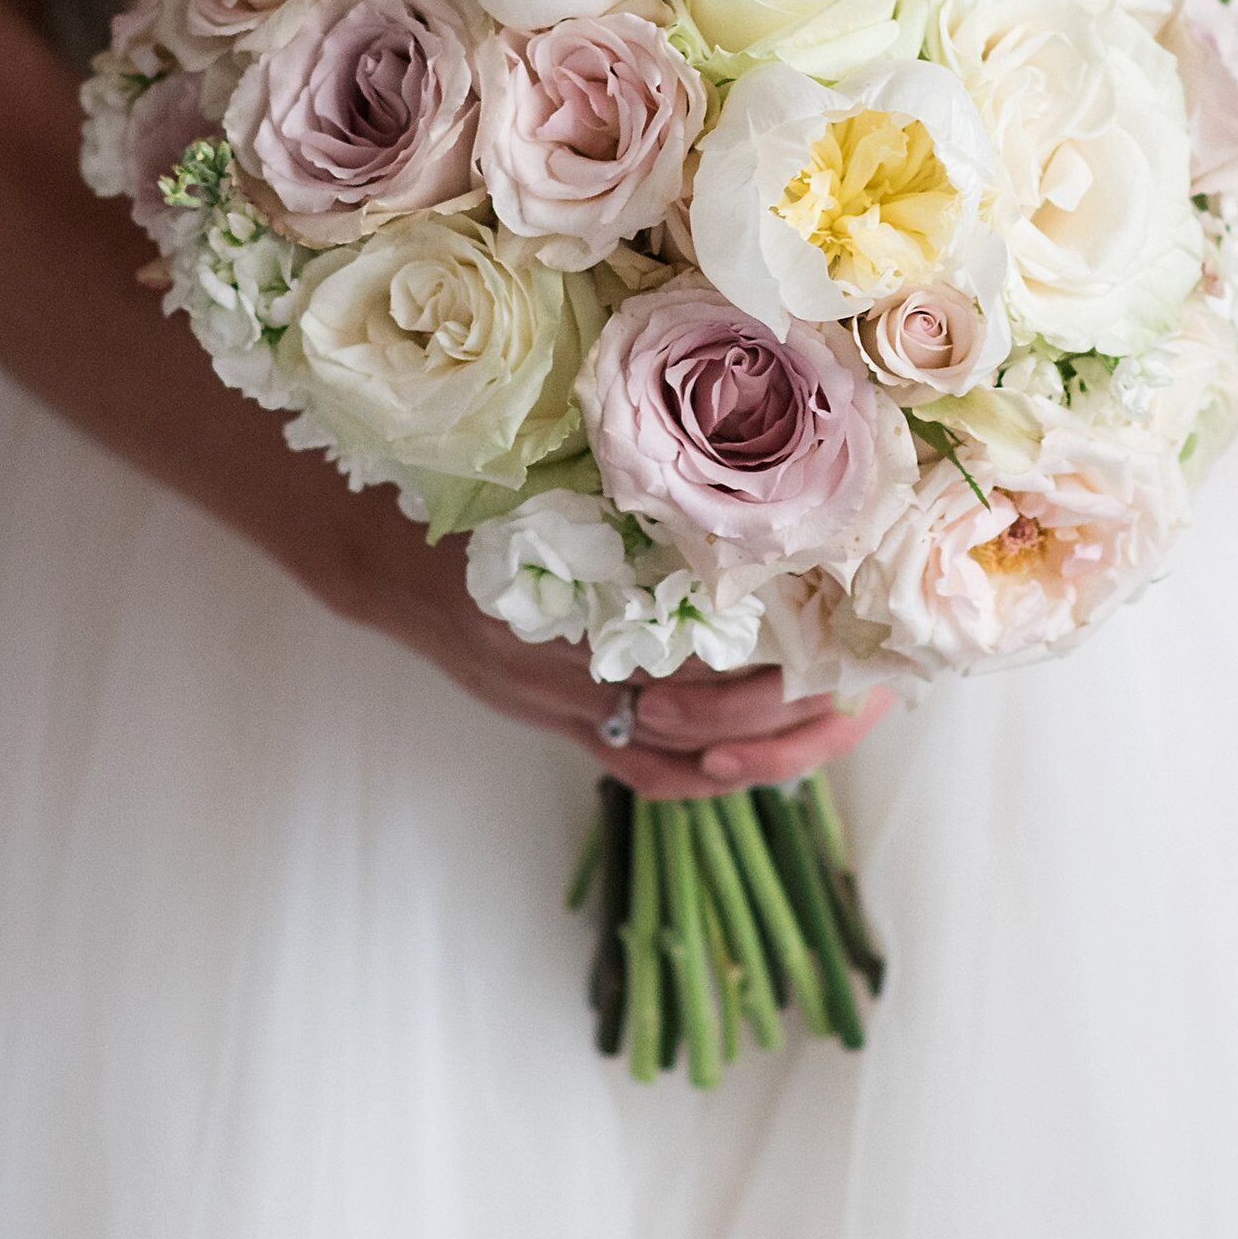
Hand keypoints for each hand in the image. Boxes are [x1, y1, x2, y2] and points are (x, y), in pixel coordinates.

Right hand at [307, 474, 890, 798]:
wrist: (373, 544)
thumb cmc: (466, 487)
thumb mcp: (546, 470)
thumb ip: (629, 482)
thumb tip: (748, 465)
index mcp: (564, 594)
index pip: (695, 644)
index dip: (776, 642)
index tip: (842, 619)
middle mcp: (559, 668)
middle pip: (704, 713)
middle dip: (793, 702)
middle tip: (864, 677)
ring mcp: (554, 704)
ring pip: (680, 754)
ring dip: (763, 745)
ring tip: (837, 715)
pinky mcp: (553, 722)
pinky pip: (639, 771)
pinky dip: (703, 773)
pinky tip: (760, 760)